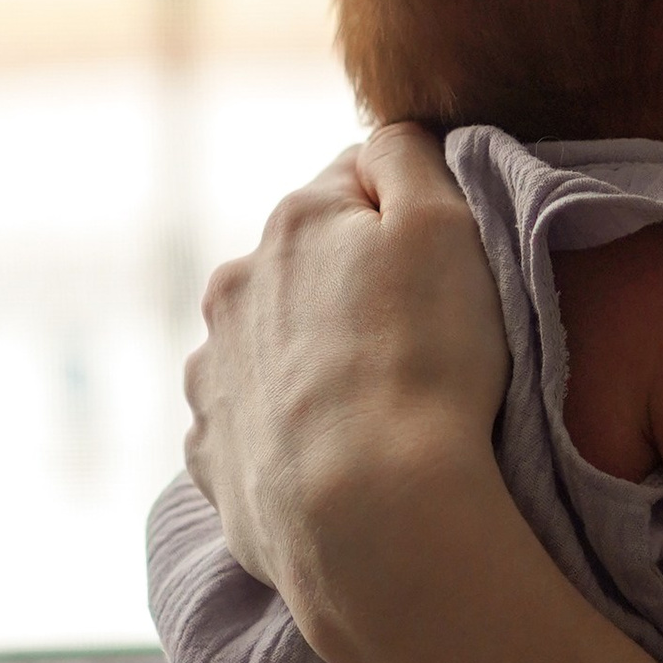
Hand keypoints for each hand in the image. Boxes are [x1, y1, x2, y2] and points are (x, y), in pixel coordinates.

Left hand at [183, 123, 508, 662]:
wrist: (372, 519)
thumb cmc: (425, 363)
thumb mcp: (445, 224)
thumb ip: (409, 154)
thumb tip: (383, 143)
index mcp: (291, 226)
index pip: (357, 184)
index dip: (410, 219)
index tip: (449, 270)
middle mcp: (233, 291)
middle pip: (306, 267)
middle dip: (352, 290)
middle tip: (421, 344)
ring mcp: (213, 380)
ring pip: (270, 346)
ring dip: (311, 361)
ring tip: (375, 410)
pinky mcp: (213, 460)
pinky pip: (252, 427)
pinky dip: (287, 434)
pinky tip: (334, 459)